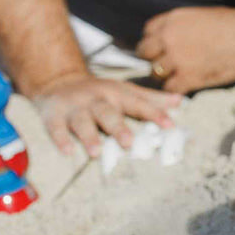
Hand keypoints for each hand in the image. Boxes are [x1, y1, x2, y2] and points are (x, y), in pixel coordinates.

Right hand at [32, 72, 181, 157]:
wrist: (59, 81)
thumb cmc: (100, 93)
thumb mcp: (124, 91)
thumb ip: (150, 99)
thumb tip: (180, 102)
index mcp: (117, 94)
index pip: (137, 104)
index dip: (154, 114)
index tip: (170, 126)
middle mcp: (96, 99)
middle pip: (108, 112)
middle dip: (118, 127)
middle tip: (129, 143)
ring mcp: (74, 107)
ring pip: (82, 121)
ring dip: (89, 136)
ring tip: (96, 152)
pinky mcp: (53, 115)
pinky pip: (55, 127)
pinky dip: (60, 139)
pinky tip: (67, 152)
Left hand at [135, 6, 234, 93]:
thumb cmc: (234, 25)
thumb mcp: (203, 16)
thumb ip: (183, 25)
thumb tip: (177, 36)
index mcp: (173, 19)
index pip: (148, 31)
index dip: (154, 41)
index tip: (161, 48)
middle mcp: (169, 37)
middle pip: (145, 52)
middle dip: (154, 58)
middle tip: (166, 64)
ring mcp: (176, 58)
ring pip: (155, 72)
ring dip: (165, 75)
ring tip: (179, 75)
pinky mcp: (187, 77)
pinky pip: (170, 87)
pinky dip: (177, 88)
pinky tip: (187, 85)